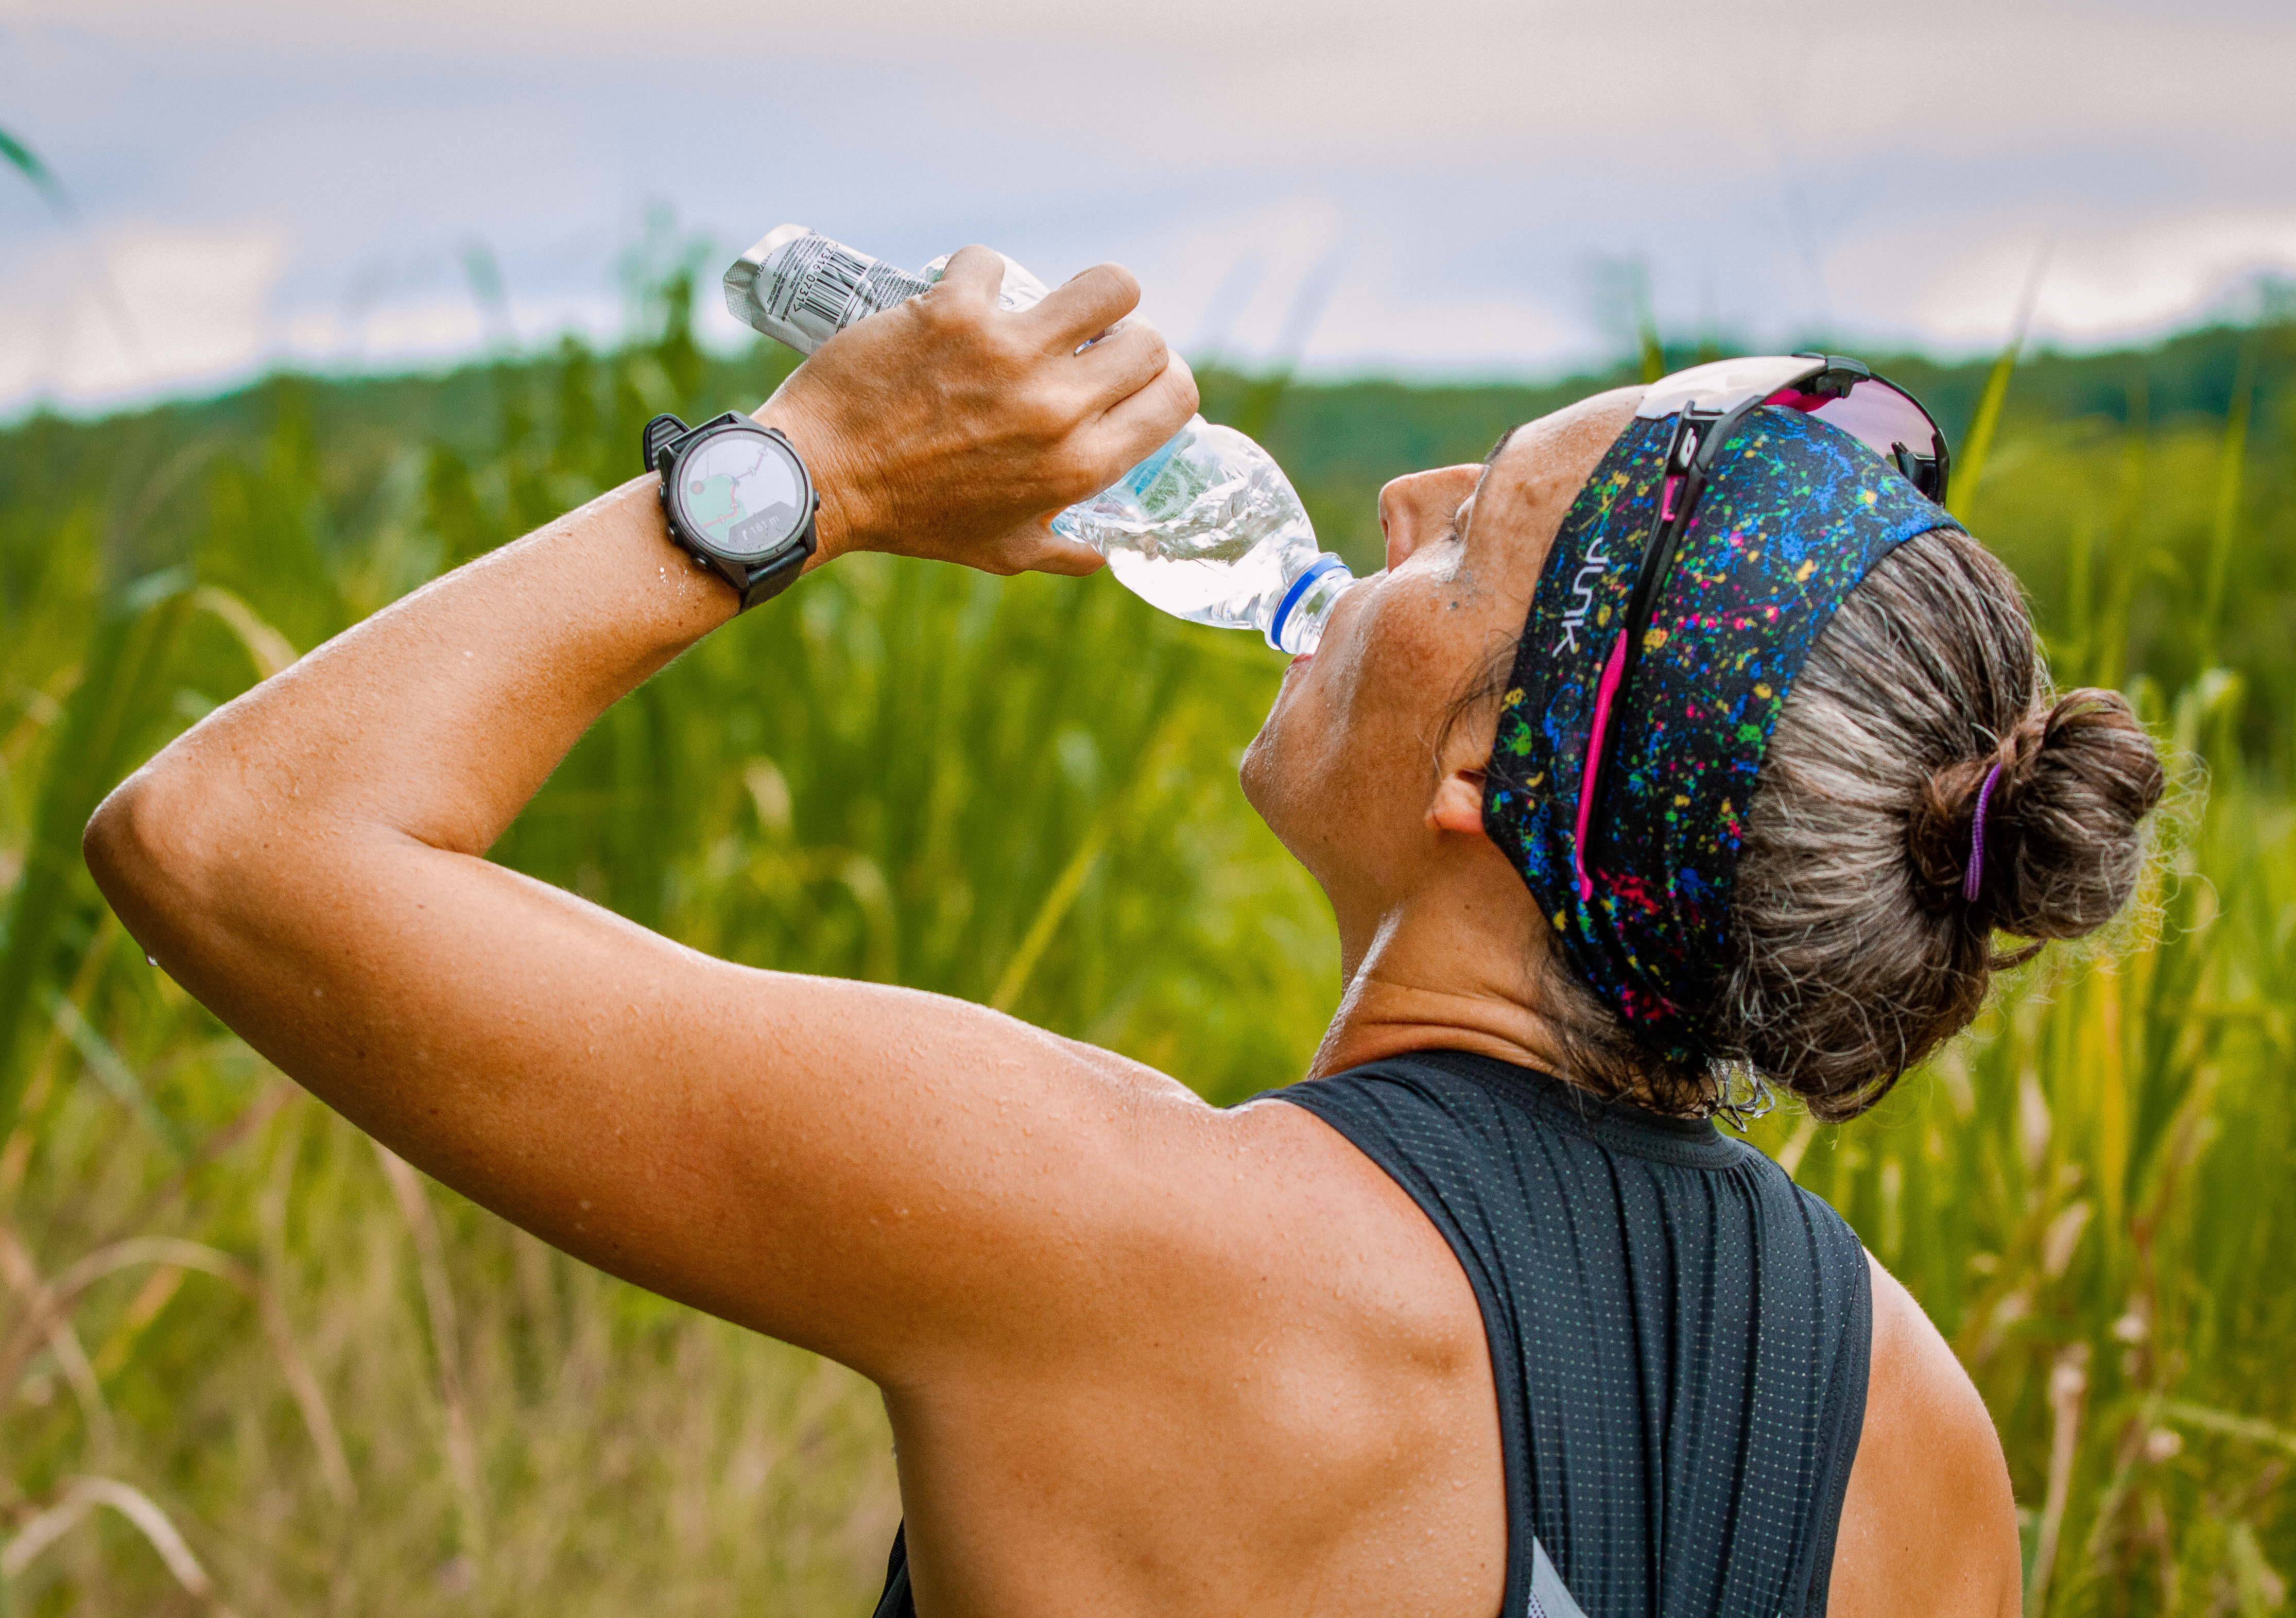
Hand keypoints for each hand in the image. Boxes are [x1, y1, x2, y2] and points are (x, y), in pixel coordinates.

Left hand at [756, 246, 1198, 576]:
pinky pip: (994, 263)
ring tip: (1056, 305)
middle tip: (1092, 344)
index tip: (1139, 377)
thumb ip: (1062, 552)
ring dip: (1091, 291)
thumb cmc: (911, 520)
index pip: (1175, 399)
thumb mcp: (1000, 553)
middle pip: (1148, 340)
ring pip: (1106, 285)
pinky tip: (965, 296)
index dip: (1166, 381)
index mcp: (1077, 467)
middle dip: (1129, 337)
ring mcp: (1008, 354)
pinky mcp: (954, 311)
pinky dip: (980, 274)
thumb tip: (1105, 553)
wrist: (823, 480)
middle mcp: (1054, 409)